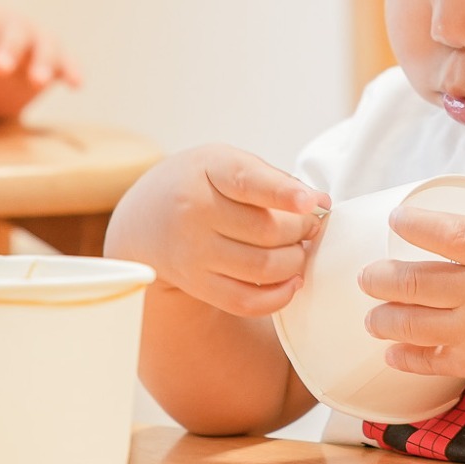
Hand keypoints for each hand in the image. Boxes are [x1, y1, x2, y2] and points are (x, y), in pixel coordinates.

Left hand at [0, 7, 81, 119]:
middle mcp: (15, 25)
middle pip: (15, 32)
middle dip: (8, 48)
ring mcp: (37, 42)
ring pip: (46, 45)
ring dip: (43, 62)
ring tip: (37, 81)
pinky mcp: (54, 62)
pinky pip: (67, 62)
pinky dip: (72, 70)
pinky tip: (76, 84)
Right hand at [103, 145, 329, 316]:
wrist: (144, 218)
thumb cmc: (199, 183)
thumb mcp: (225, 162)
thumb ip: (273, 179)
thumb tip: (320, 204)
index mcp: (208, 171)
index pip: (248, 182)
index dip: (285, 194)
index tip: (313, 203)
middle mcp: (195, 212)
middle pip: (267, 231)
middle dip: (303, 230)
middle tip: (312, 226)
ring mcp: (194, 253)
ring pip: (262, 268)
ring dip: (295, 262)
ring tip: (300, 250)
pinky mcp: (197, 285)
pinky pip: (246, 301)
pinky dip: (278, 296)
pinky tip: (291, 280)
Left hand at [359, 210, 464, 402]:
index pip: (448, 232)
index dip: (415, 224)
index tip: (396, 219)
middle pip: (415, 281)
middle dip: (380, 278)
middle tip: (367, 275)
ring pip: (412, 323)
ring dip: (383, 319)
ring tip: (372, 315)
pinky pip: (429, 361)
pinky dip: (405, 357)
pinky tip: (392, 352)